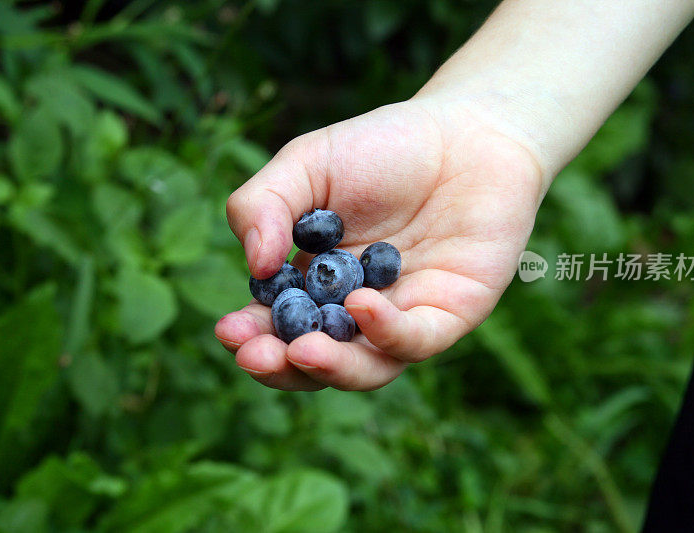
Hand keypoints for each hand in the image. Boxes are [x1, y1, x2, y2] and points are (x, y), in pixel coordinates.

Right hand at [215, 97, 542, 390]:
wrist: (466, 131)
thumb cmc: (384, 147)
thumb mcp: (308, 165)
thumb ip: (266, 205)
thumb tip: (255, 265)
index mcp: (318, 283)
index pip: (278, 326)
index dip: (252, 336)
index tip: (228, 331)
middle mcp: (358, 312)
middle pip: (317, 361)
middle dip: (282, 365)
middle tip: (255, 356)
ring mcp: (405, 318)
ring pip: (367, 368)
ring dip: (331, 367)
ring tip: (301, 350)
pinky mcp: (450, 315)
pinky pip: (416, 340)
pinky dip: (387, 332)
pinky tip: (362, 305)